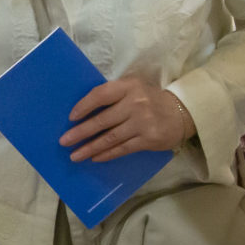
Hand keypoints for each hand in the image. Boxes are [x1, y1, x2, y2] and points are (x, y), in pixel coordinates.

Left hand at [60, 77, 192, 162]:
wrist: (180, 113)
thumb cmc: (149, 100)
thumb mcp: (133, 88)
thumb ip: (113, 95)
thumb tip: (82, 112)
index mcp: (129, 86)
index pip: (101, 95)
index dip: (84, 106)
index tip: (70, 118)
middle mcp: (135, 103)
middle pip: (102, 120)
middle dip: (81, 132)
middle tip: (64, 141)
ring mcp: (142, 122)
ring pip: (110, 138)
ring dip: (90, 147)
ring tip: (75, 155)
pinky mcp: (148, 139)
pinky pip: (122, 148)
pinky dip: (107, 154)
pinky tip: (95, 158)